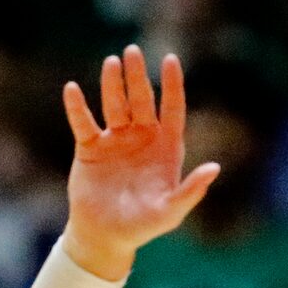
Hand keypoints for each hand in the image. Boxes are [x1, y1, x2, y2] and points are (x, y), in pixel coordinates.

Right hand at [60, 46, 221, 281]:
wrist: (106, 235)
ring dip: (111, 84)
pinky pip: (83, 122)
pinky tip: (73, 89)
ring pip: (114, 105)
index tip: (170, 59)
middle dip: (138, 77)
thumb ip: (191, 190)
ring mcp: (115, 140)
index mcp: (165, 148)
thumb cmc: (144, 225)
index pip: (172, 109)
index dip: (172, 85)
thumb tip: (215, 168)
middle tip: (132, 52)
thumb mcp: (171, 211)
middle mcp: (141, 138)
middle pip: (141, 100)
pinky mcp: (89, 147)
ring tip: (111, 63)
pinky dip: (77, 107)